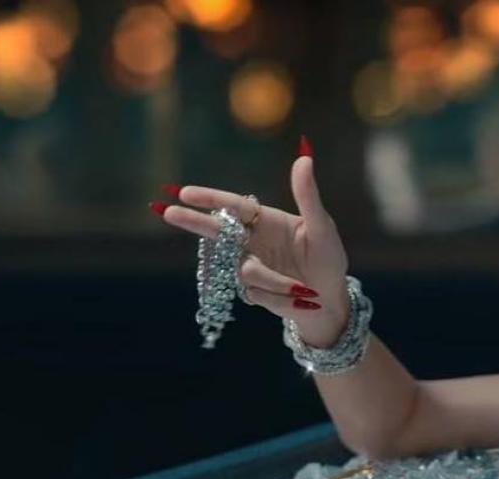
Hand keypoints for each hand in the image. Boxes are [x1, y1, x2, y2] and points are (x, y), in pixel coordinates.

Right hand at [158, 156, 351, 345]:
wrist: (330, 299)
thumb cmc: (329, 258)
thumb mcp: (323, 227)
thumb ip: (308, 196)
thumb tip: (304, 159)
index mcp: (266, 220)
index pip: (233, 205)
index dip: (210, 199)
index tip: (185, 193)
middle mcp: (252, 240)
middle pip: (217, 230)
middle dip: (193, 221)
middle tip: (167, 212)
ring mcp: (249, 265)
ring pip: (245, 270)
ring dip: (274, 281)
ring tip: (301, 290)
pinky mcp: (251, 290)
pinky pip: (256, 292)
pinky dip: (279, 296)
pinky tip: (297, 297)